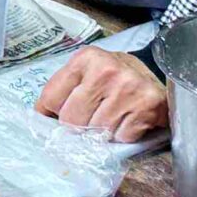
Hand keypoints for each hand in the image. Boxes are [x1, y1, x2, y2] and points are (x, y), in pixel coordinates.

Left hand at [36, 48, 168, 142]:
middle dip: (79, 126)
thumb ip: (63, 90)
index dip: (54, 113)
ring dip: (102, 133)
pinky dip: (122, 136)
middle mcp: (106, 70)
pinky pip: (121, 138)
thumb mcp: (86, 72)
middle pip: (72, 120)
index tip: (61, 115)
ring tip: (112, 117)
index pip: (51, 99)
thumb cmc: (114, 78)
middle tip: (92, 117)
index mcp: (85, 58)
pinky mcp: (147, 106)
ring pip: (96, 132)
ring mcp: (128, 88)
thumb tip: (39, 118)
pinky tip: (128, 121)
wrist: (157, 75)